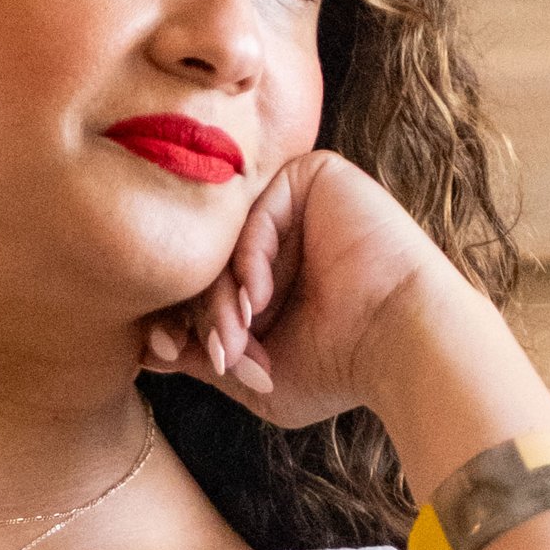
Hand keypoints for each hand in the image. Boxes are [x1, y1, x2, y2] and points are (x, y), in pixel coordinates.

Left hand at [140, 149, 456, 434]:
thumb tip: (145, 348)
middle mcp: (282, 233)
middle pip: (208, 260)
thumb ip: (202, 353)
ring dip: (223, 298)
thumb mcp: (254, 373)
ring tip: (238, 342)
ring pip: (227, 240)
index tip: (164, 353)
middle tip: (221, 358)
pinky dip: (250, 260)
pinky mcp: (317, 176)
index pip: (201, 283)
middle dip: (205, 317)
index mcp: (271, 273)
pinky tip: (262, 302)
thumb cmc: (340, 370)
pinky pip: (257, 211)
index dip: (177, 320)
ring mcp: (299, 203)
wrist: (404, 346)